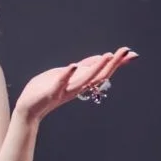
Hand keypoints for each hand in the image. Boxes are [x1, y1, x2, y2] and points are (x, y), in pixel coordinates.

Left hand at [14, 47, 136, 123]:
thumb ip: (84, 67)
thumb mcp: (67, 74)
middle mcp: (76, 87)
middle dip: (113, 64)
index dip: (116, 63)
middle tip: (126, 52)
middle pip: (98, 75)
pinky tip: (73, 65)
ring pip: (84, 80)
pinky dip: (67, 74)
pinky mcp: (51, 92)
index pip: (102, 71)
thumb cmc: (45, 89)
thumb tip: (103, 57)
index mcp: (80, 82)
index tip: (131, 54)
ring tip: (107, 55)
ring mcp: (65, 90)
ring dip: (96, 67)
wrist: (28, 108)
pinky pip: (60, 83)